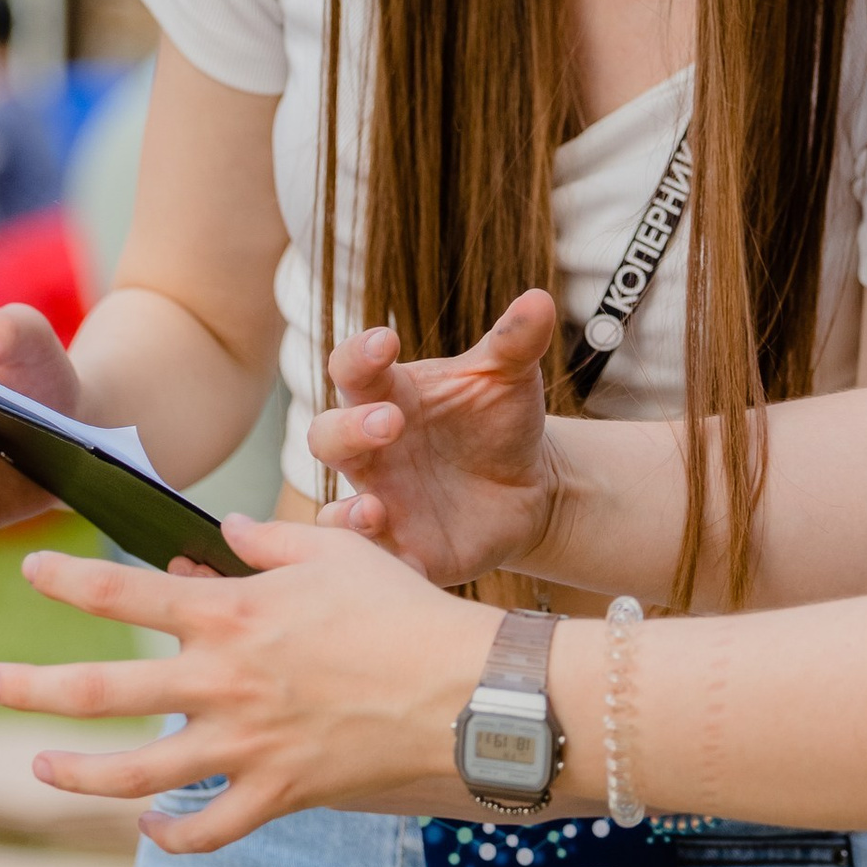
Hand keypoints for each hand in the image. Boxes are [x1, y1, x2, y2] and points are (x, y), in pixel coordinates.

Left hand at [0, 524, 495, 849]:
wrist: (467, 695)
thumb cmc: (407, 612)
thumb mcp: (338, 552)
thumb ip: (271, 541)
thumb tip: (228, 535)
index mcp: (230, 614)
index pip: (121, 594)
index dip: (66, 582)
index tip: (31, 573)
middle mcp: (220, 684)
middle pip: (97, 690)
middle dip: (30, 686)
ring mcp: (242, 748)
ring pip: (130, 775)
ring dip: (75, 772)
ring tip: (39, 766)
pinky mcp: (275, 796)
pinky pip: (205, 831)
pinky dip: (171, 836)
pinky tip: (152, 829)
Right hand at [298, 290, 561, 589]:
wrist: (529, 484)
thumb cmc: (499, 419)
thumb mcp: (509, 377)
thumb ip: (516, 340)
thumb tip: (538, 299)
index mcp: (388, 396)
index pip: (353, 369)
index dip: (359, 354)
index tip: (385, 341)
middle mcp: (372, 450)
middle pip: (328, 436)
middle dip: (350, 429)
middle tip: (389, 423)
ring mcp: (381, 501)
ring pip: (337, 508)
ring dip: (346, 512)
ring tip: (372, 508)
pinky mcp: (405, 548)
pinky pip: (380, 560)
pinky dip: (383, 563)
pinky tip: (404, 566)